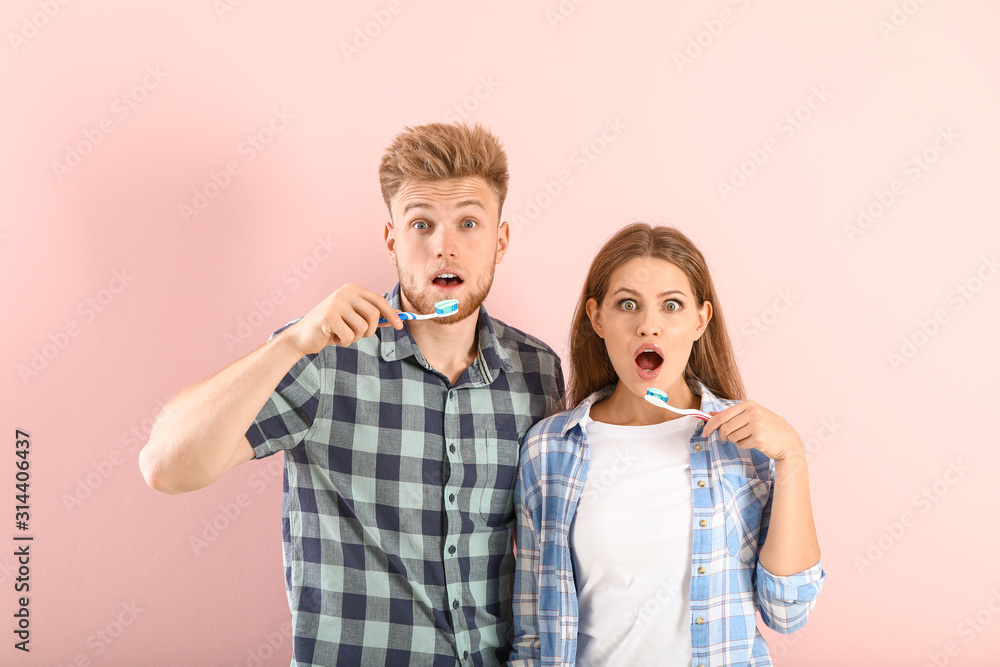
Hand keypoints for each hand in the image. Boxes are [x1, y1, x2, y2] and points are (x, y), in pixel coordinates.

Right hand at [286, 283, 401, 354]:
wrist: (302, 336)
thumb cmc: (330, 328)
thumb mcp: (353, 319)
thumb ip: (372, 317)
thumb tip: (397, 319)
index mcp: (351, 289)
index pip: (379, 301)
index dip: (392, 314)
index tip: (400, 326)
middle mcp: (344, 292)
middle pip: (374, 314)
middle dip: (370, 330)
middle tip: (357, 336)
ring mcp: (335, 303)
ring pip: (363, 327)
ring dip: (355, 338)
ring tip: (342, 335)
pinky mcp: (328, 316)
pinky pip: (350, 336)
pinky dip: (345, 342)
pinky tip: (333, 338)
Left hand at [701, 400, 803, 460]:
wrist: (788, 441)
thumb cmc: (768, 427)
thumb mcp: (752, 415)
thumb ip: (731, 414)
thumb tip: (710, 414)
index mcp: (749, 404)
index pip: (722, 415)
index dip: (710, 424)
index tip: (705, 432)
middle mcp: (753, 412)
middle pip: (724, 427)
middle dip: (723, 435)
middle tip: (727, 438)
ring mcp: (756, 425)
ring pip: (732, 437)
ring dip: (735, 440)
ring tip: (747, 437)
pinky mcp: (759, 438)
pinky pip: (741, 444)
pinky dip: (744, 445)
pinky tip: (754, 442)